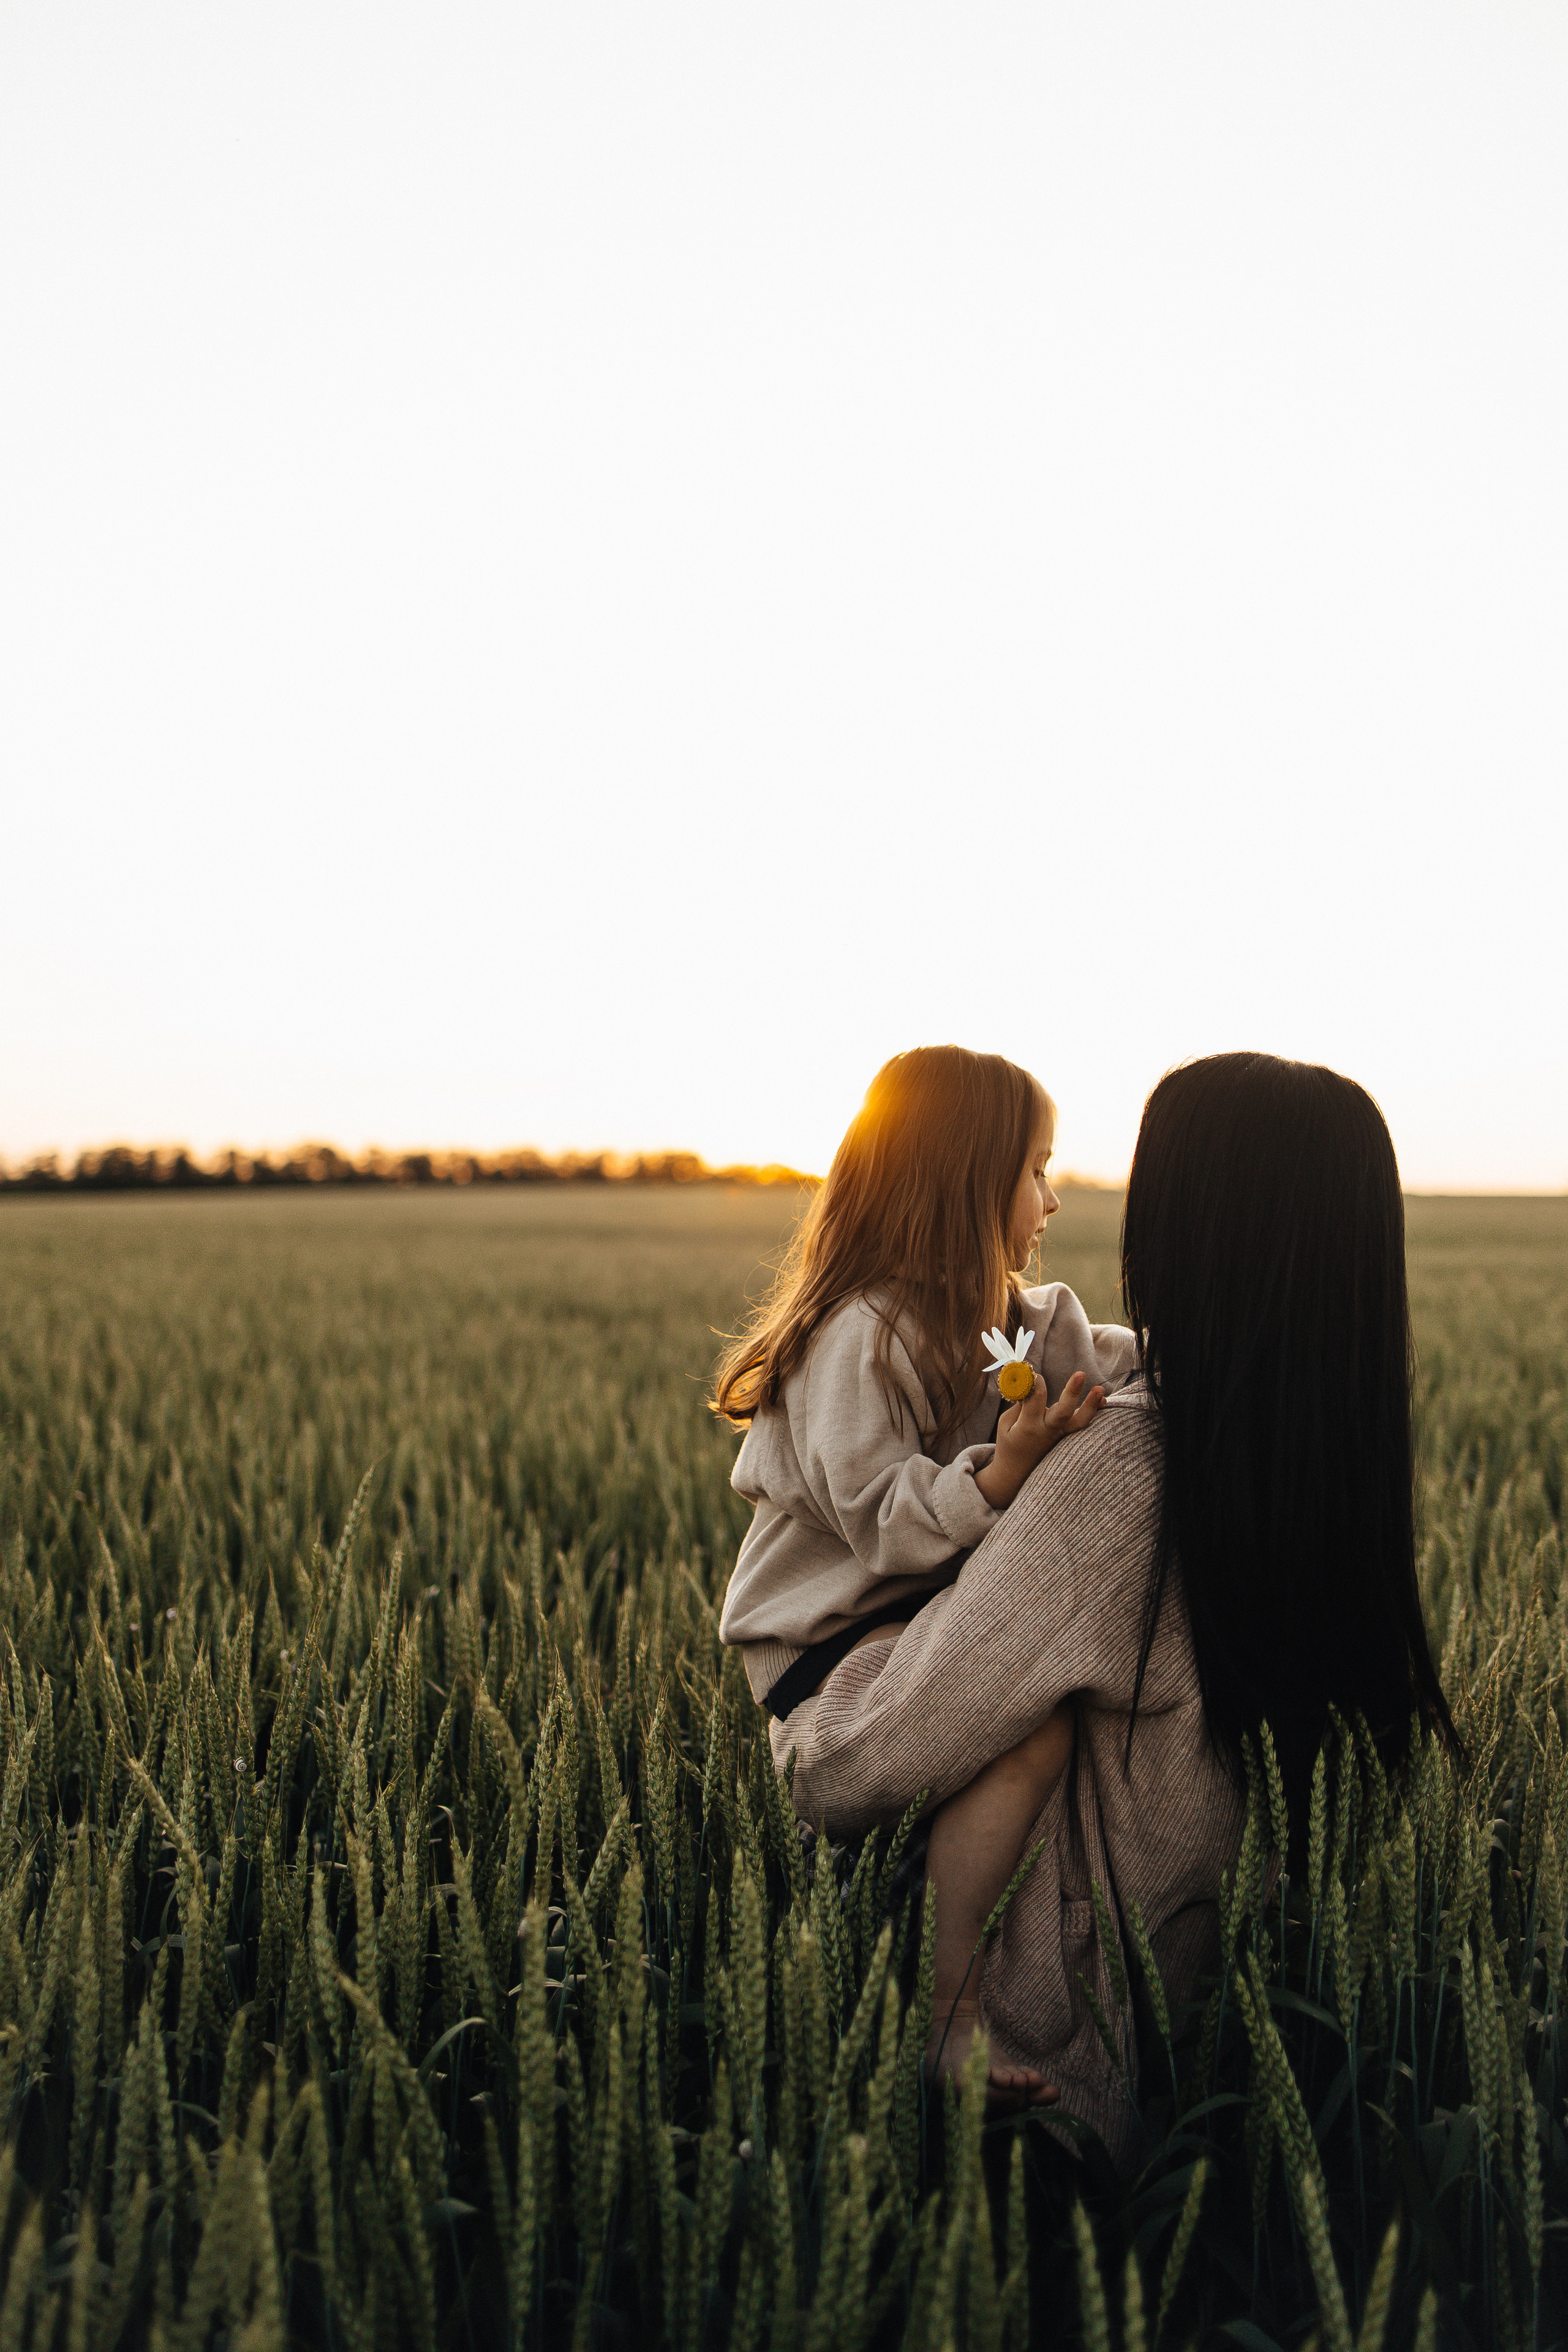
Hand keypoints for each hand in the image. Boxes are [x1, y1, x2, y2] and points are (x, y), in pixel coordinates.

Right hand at [976, 1370, 1104, 1509]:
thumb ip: (1020, 1404)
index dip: (1035, 1381)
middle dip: (1072, 1392)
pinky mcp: (1068, 1439)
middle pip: (1062, 1412)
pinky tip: (1104, 1401)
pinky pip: (1082, 1427)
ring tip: (1101, 1390)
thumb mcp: (1006, 1423)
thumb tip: (1031, 1383)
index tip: (1032, 1372)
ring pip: (1078, 1422)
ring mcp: (1060, 1437)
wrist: (1017, 1474)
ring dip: (1091, 1405)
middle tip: (1080, 1374)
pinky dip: (1093, 1413)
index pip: (1035, 1399)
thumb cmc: (1009, 1443)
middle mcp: (1047, 1432)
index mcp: (1027, 1427)